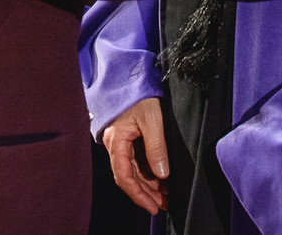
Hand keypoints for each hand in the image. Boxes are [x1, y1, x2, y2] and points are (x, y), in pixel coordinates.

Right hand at [102, 97, 168, 214]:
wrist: (133, 74)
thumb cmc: (139, 93)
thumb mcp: (152, 119)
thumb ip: (156, 147)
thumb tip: (161, 174)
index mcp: (117, 141)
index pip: (124, 176)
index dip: (138, 195)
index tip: (153, 207)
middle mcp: (116, 144)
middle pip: (128, 176)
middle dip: (146, 193)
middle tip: (164, 204)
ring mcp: (121, 141)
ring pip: (133, 170)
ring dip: (148, 184)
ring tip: (165, 196)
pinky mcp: (128, 137)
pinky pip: (136, 160)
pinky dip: (148, 172)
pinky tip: (160, 179)